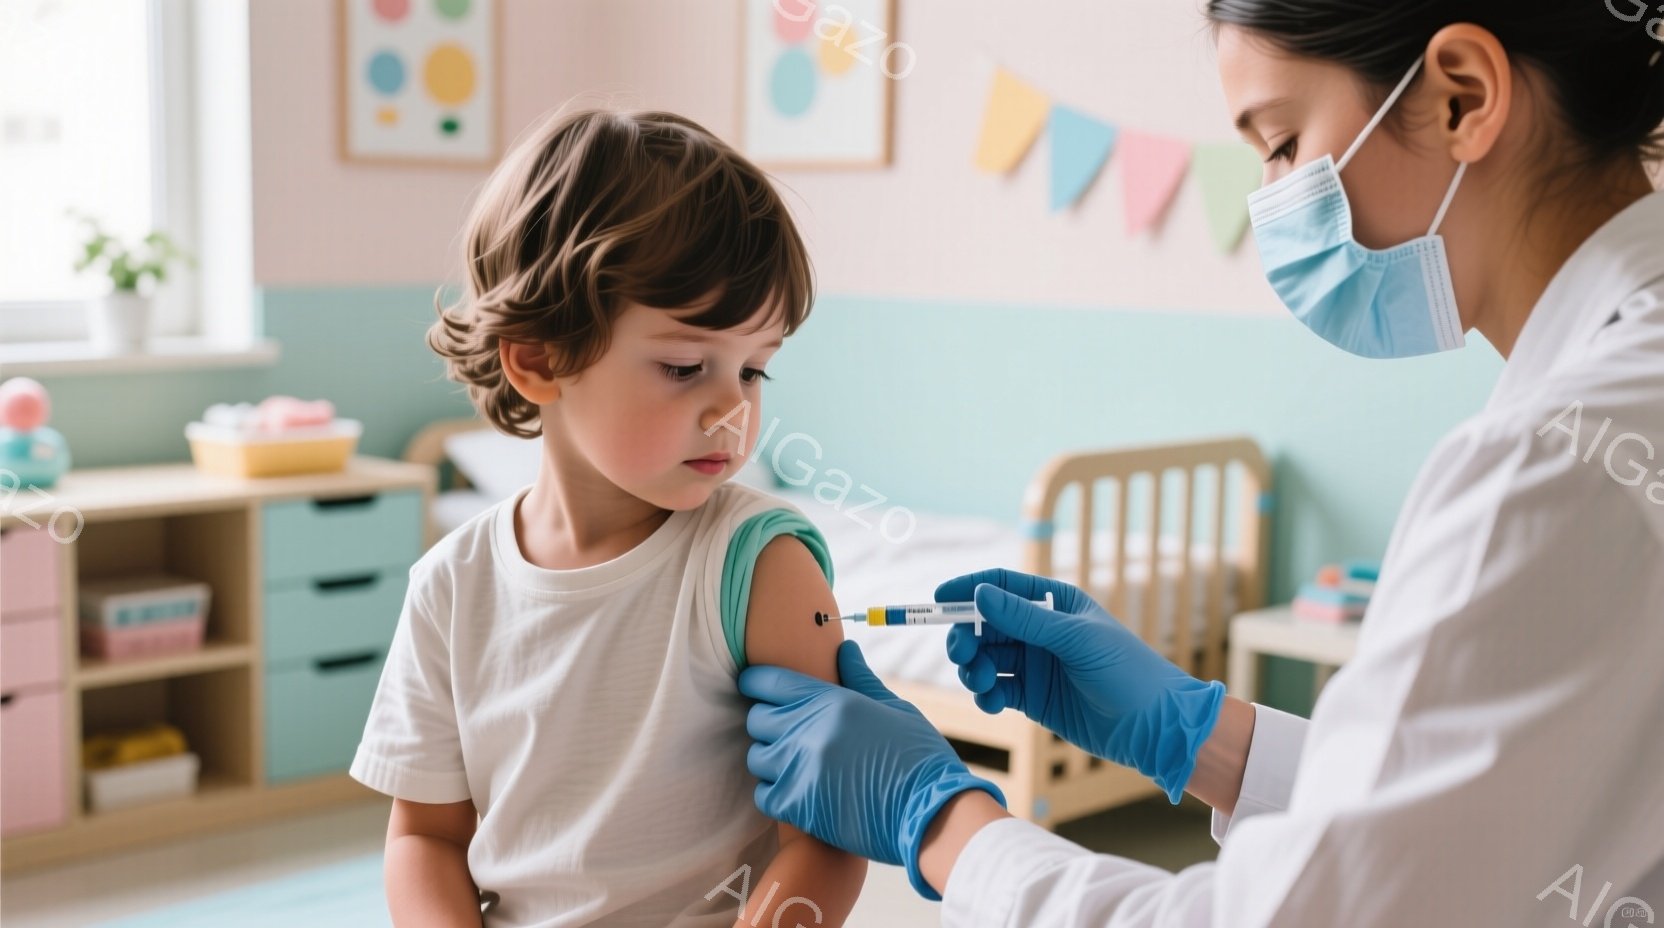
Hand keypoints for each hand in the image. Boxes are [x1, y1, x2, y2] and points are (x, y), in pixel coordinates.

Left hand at [739, 640, 1005, 900]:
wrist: (932, 815)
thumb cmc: (919, 758)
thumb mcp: (894, 709)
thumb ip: (860, 678)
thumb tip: (843, 649)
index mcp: (833, 702)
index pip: (770, 681)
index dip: (758, 681)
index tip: (759, 687)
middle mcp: (809, 732)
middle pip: (757, 718)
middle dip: (768, 721)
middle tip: (789, 730)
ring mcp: (800, 770)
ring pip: (756, 757)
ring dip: (772, 758)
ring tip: (796, 762)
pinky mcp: (798, 807)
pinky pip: (762, 794)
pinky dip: (774, 792)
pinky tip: (798, 790)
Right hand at [940, 568, 1224, 801]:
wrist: (1155, 726)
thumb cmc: (1127, 671)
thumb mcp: (1075, 640)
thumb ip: (1024, 619)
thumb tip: (979, 594)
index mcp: (1054, 603)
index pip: (1000, 586)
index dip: (968, 589)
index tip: (938, 600)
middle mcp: (1040, 631)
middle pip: (984, 625)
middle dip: (965, 637)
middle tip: (961, 655)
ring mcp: (1034, 665)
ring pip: (985, 659)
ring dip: (972, 669)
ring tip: (980, 684)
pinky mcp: (1032, 698)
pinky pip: (994, 690)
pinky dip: (985, 696)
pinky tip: (993, 703)